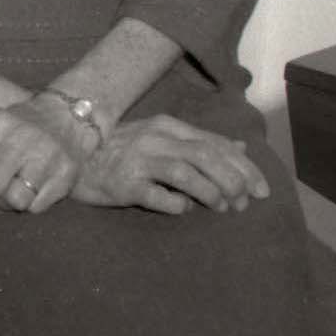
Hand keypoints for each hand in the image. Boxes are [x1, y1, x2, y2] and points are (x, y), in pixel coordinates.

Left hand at [0, 93, 98, 229]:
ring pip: (15, 201)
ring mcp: (47, 154)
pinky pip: (37, 208)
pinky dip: (29, 204)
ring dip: (8, 203)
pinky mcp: (66, 173)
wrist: (66, 118)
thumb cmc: (13, 133)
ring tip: (13, 185)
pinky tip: (34, 185)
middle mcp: (22, 136)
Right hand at [71, 114, 268, 215]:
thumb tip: (240, 149)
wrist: (73, 158)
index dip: (242, 167)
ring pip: (185, 172)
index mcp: (166, 126)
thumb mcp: (161, 139)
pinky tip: (185, 210)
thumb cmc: (121, 151)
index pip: (214, 143)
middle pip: (204, 155)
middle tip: (246, 202)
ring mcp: (137, 160)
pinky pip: (157, 196)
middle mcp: (154, 138)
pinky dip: (176, 204)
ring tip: (224, 208)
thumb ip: (199, 143)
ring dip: (211, 192)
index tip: (261, 189)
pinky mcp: (123, 184)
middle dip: (233, 180)